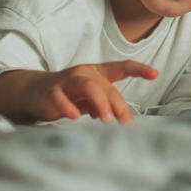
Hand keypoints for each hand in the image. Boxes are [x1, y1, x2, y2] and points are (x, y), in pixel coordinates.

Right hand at [0, 61, 157, 124]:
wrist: (35, 93)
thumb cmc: (70, 96)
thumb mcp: (89, 100)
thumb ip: (104, 105)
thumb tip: (119, 118)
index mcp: (97, 73)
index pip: (121, 68)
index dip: (138, 69)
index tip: (155, 74)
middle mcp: (83, 73)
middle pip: (105, 86)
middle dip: (117, 104)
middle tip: (125, 122)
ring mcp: (66, 81)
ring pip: (86, 86)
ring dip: (99, 102)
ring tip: (107, 119)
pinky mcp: (50, 93)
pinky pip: (60, 98)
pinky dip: (68, 107)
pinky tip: (76, 117)